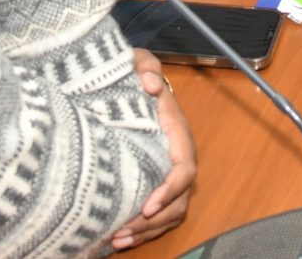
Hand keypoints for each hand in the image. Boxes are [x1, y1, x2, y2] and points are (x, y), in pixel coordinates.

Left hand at [113, 49, 196, 248]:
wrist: (125, 84)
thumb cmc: (130, 75)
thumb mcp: (137, 61)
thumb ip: (145, 65)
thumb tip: (151, 84)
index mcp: (175, 131)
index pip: (184, 168)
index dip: (170, 189)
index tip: (148, 204)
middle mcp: (175, 155)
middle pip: (178, 199)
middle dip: (153, 220)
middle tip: (124, 230)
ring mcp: (166, 171)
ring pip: (170, 212)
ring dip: (147, 231)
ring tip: (117, 240)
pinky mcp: (154, 181)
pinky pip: (158, 214)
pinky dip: (142, 231)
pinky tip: (118, 239)